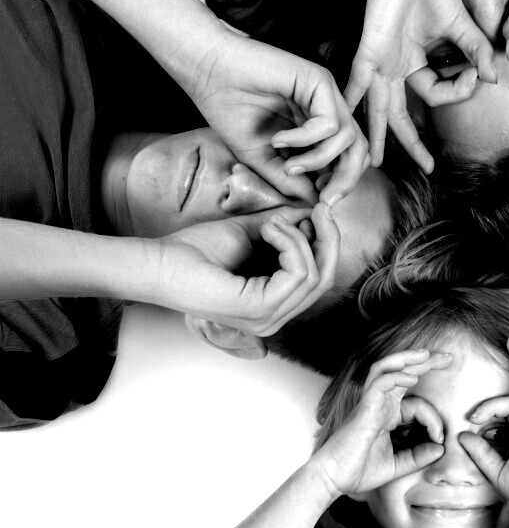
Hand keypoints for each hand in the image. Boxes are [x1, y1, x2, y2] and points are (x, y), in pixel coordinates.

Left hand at [154, 203, 339, 335]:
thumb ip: (283, 228)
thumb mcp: (250, 233)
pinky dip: (289, 243)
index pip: (319, 279)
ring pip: (314, 274)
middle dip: (329, 239)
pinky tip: (268, 230)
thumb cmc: (194, 251)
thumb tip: (312, 214)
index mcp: (272, 305)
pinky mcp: (259, 309)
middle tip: (321, 209)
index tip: (319, 210)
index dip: (326, 243)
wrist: (160, 260)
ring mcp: (267, 318)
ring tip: (271, 223)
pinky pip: (298, 273)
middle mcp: (273, 319)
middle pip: (325, 280)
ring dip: (298, 237)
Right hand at [184, 30, 368, 206]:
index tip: (321, 202)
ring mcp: (325, 93)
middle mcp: (328, 107)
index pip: (348, 157)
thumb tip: (315, 201)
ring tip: (287, 164)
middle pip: (359, 149)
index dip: (341, 182)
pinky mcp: (318, 80)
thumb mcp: (261, 158)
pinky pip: (329, 123)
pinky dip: (305, 139)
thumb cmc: (229, 110)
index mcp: (318, 124)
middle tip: (325, 198)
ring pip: (349, 138)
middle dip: (346, 179)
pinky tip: (279, 140)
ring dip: (319, 160)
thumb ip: (288, 178)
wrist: (206, 73)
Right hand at [307, 350, 451, 497]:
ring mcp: (371, 403)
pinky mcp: (364, 408)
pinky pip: (380, 383)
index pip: (418, 404)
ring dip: (407, 358)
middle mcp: (380, 404)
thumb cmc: (358, 471)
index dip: (434, 419)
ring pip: (387, 368)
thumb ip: (418, 457)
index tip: (441, 439)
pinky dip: (396, 376)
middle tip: (449, 357)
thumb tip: (441, 449)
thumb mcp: (397, 465)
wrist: (333, 479)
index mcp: (387, 414)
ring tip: (427, 354)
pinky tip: (412, 378)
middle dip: (427, 362)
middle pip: (402, 372)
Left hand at [345, 0, 497, 172]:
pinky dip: (350, 98)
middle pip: (401, 115)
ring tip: (372, 161)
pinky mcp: (370, 48)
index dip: (461, 89)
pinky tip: (342, 115)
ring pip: (377, 107)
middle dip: (411, 143)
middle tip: (425, 167)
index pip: (438, 92)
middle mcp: (395, 67)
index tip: (478, 73)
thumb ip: (475, 51)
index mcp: (415, 61)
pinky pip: (357, 79)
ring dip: (376, 135)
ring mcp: (380, 61)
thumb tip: (494, 76)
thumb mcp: (458, 26)